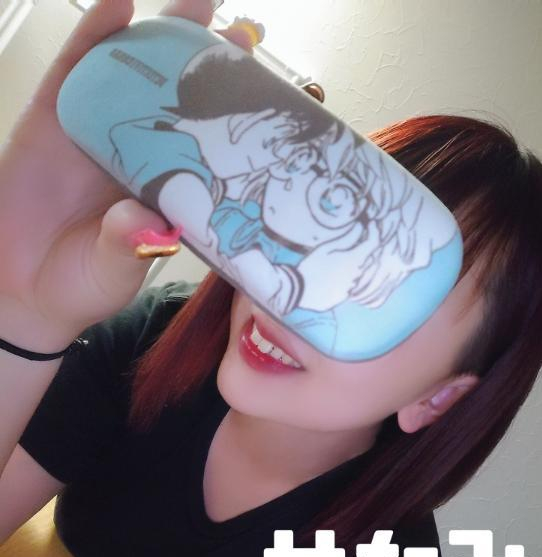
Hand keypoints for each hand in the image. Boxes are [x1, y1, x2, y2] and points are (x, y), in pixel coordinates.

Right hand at [0, 0, 259, 351]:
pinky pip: (73, 70)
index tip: (264, 91)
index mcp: (163, 187)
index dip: (230, 115)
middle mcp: (135, 153)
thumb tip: (148, 223)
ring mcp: (93, 132)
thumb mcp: (116, 272)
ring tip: (197, 4)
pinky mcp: (51, 120)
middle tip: (240, 31)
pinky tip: (120, 6)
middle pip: (175, 97)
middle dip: (205, 63)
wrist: (20, 290)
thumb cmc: (81, 284)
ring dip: (160, 35)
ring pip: (130, 74)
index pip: (203, 143)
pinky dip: (94, 36)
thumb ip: (130, 247)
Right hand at [297, 222, 381, 311]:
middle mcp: (357, 275)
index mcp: (354, 260)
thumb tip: (361, 227)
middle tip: (358, 238)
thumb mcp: (327, 248)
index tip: (370, 225)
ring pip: (361, 272)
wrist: (299, 291)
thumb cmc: (312, 266)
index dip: (374, 232)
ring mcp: (352, 287)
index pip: (373, 243)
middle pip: (369, 258)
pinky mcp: (344, 296)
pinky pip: (352, 284)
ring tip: (343, 257)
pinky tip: (335, 274)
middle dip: (366, 248)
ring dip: (357, 263)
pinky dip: (348, 276)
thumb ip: (347, 238)